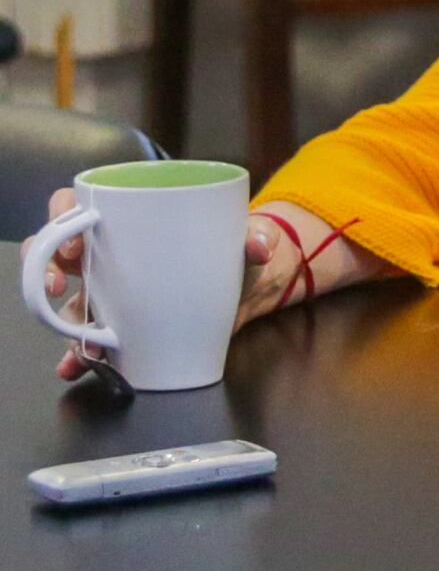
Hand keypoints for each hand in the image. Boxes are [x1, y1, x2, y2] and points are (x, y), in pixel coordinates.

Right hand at [45, 190, 289, 380]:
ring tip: (76, 339)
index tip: (74, 241)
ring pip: (69, 300)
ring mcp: (115, 291)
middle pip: (58, 252)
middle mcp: (112, 254)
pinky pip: (91, 336)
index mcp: (132, 220)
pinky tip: (80, 365)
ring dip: (61, 320)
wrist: (253, 289)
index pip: (79, 206)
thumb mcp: (252, 236)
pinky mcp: (124, 323)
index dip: (64, 217)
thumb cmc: (239, 249)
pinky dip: (81, 353)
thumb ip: (260, 236)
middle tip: (56, 286)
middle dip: (46, 267)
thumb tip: (257, 246)